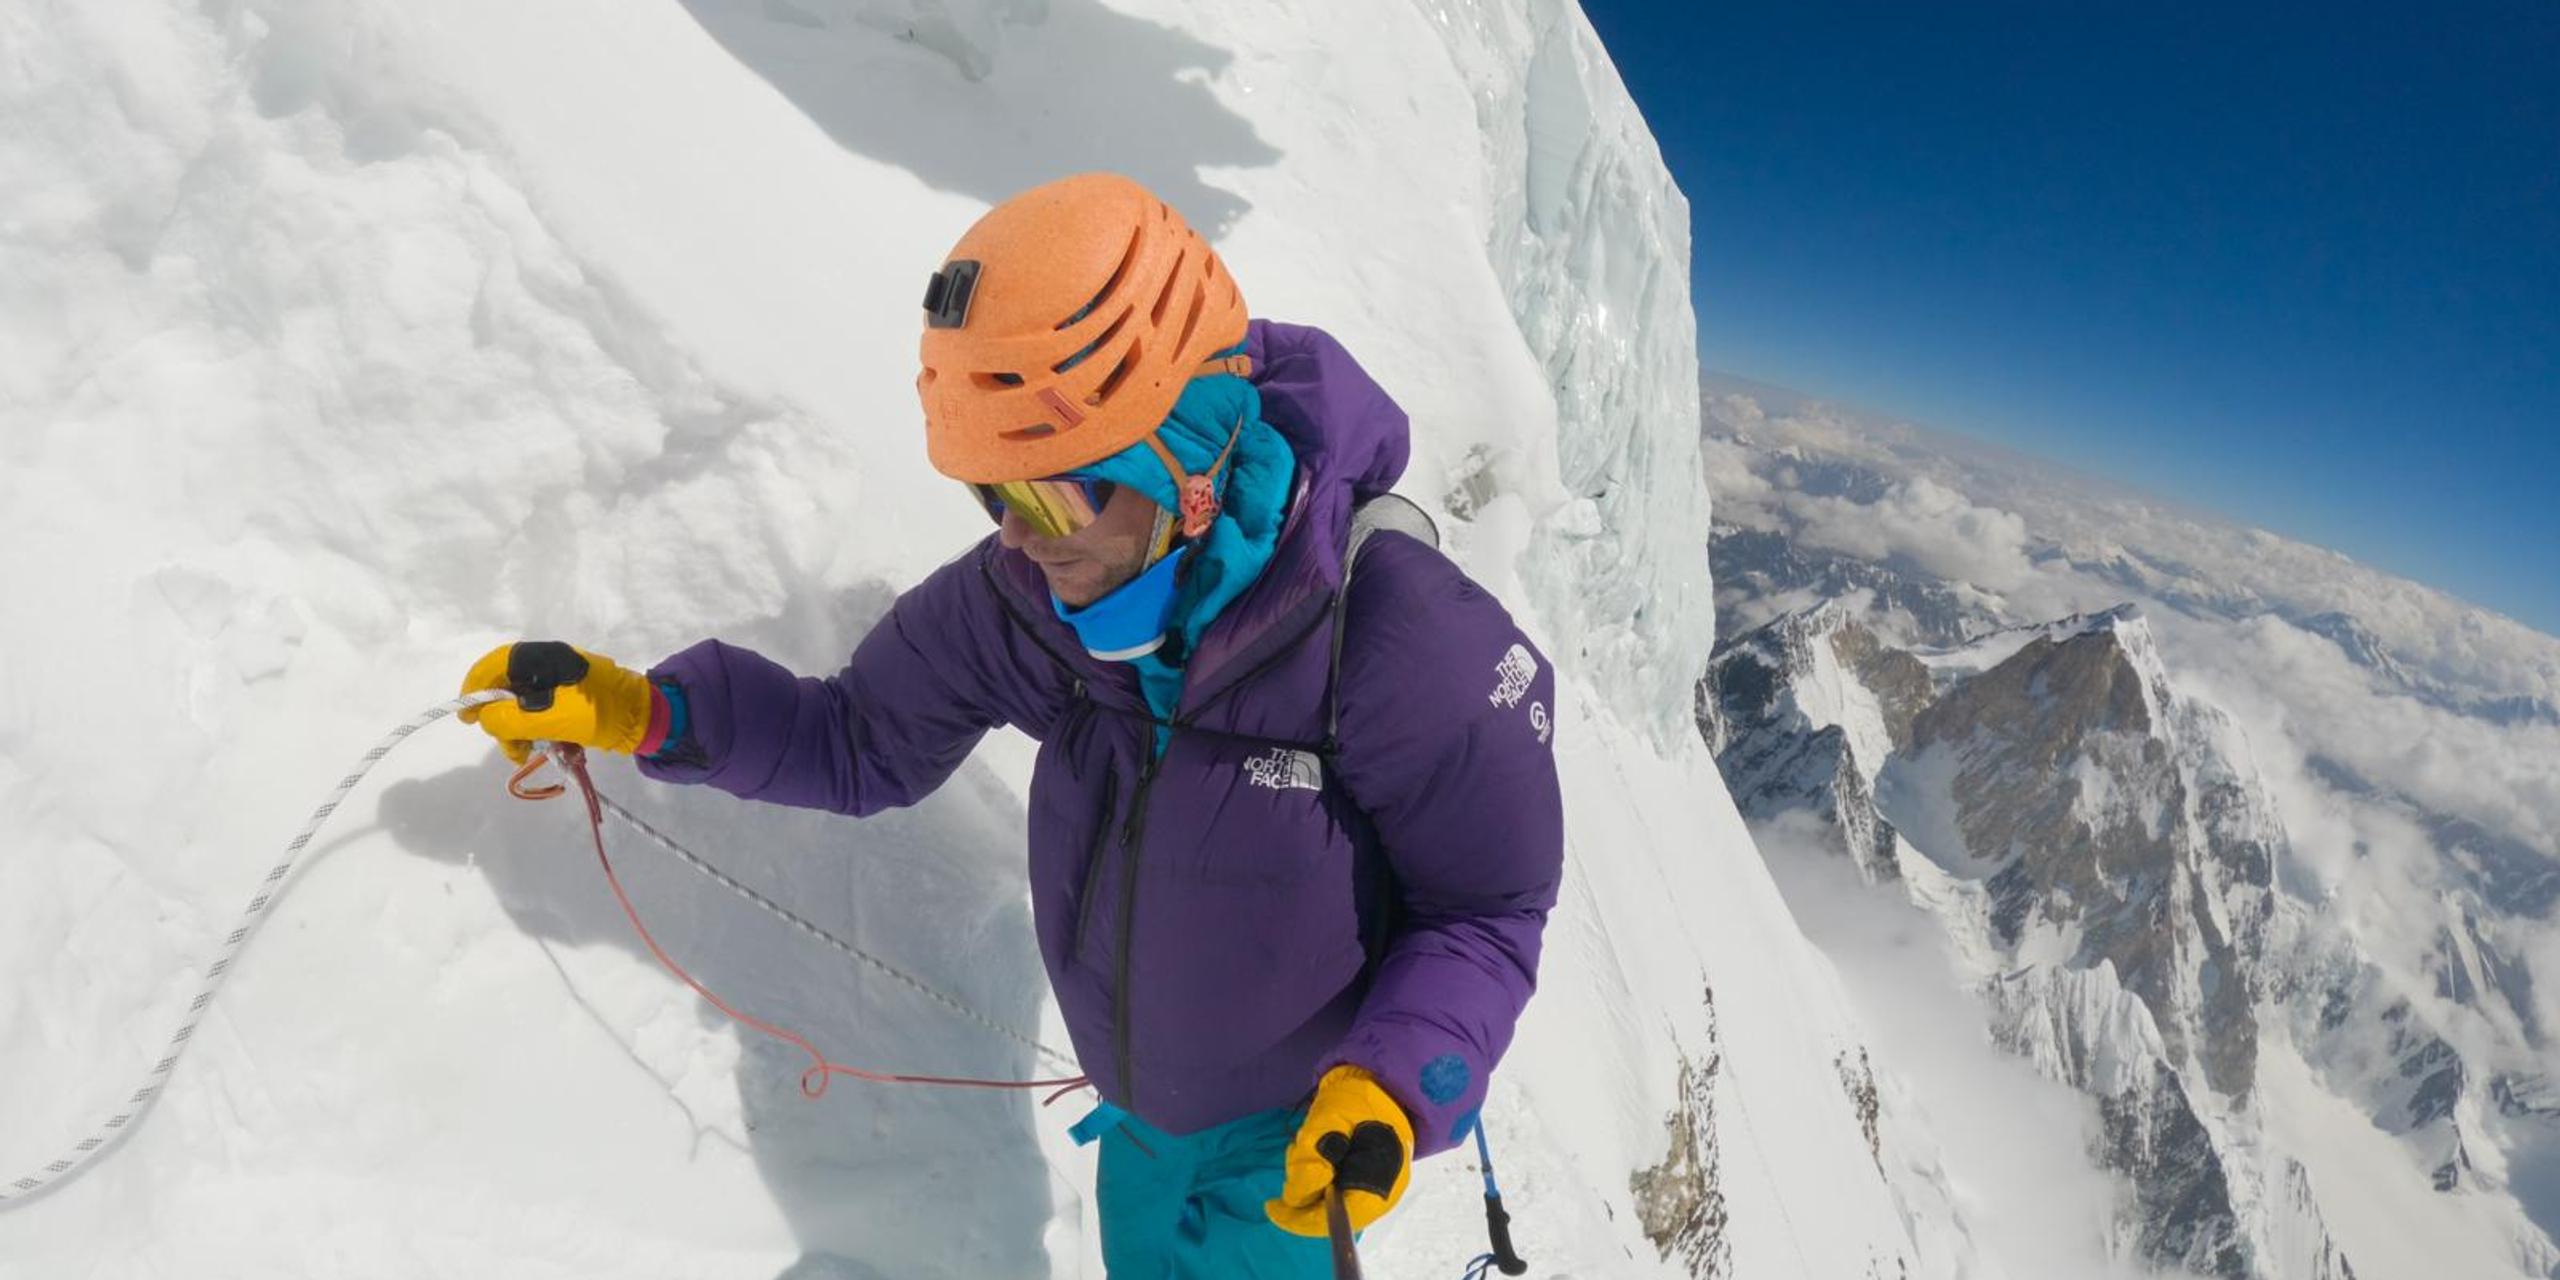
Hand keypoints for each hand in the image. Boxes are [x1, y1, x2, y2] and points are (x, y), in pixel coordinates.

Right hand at [458, 642, 656, 762]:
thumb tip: (486, 720)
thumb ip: (512, 719)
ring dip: (520, 734)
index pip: (495, 664)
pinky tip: (550, 750)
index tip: (467, 718)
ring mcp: (559, 685)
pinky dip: (540, 734)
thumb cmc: (600, 712)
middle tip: (511, 749)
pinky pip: (542, 717)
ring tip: (527, 754)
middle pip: (506, 690)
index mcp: (544, 659)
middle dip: (503, 722)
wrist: (644, 720)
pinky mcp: (568, 704)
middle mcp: (548, 667)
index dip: (475, 689)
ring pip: (522, 708)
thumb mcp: (553, 718)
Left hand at [1266, 1066, 1412, 1237]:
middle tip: (1295, 1154)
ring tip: (1307, 1142)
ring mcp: (1373, 1188)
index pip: (1338, 1217)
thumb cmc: (1358, 1097)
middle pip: (1331, 1212)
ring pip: (1327, 1200)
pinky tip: (1316, 1147)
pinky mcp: (1363, 1181)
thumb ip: (1312, 1156)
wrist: (1381, 1082)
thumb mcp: (1329, 1118)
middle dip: (1303, 1188)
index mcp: (1380, 1180)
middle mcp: (1381, 1193)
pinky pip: (1332, 1189)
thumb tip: (1297, 1197)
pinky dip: (1315, 1171)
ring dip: (1308, 1175)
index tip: (1273, 1208)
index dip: (1301, 1219)